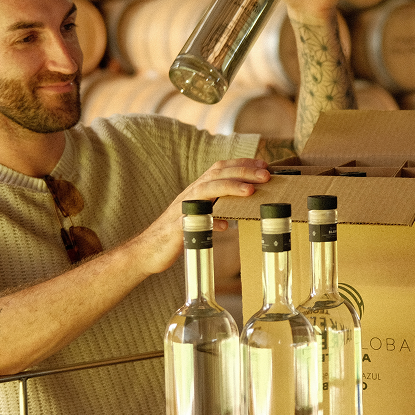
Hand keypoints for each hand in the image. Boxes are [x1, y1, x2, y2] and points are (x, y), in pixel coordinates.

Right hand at [135, 159, 269, 275]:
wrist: (148, 250)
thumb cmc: (176, 234)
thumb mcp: (198, 220)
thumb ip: (212, 214)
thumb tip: (230, 219)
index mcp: (197, 191)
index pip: (220, 169)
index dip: (241, 164)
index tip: (263, 166)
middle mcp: (190, 195)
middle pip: (217, 175)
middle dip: (242, 172)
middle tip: (266, 175)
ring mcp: (182, 210)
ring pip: (206, 190)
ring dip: (229, 187)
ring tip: (250, 190)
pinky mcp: (176, 228)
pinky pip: (192, 220)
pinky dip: (208, 220)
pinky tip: (224, 225)